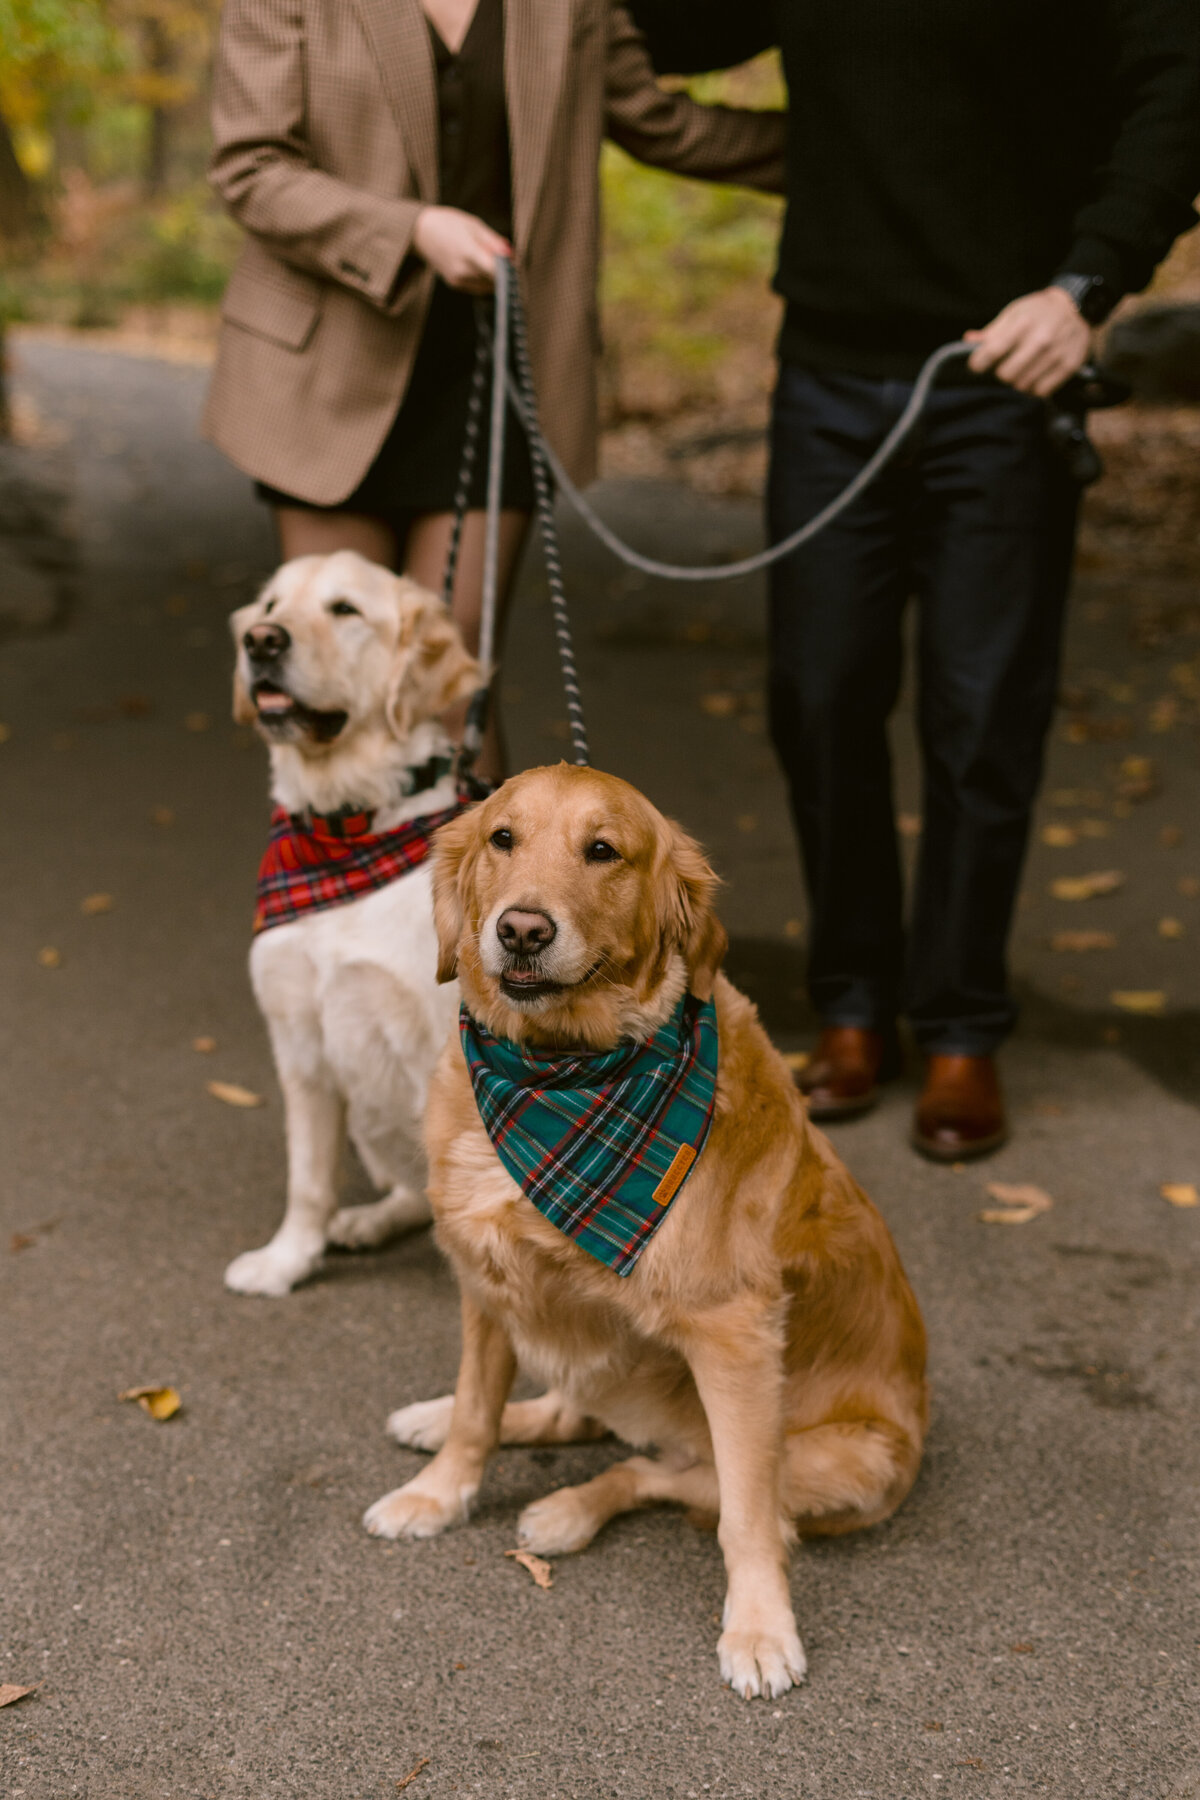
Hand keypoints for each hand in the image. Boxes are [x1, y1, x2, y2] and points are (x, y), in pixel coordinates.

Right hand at [412, 206, 511, 293]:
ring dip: (495, 277)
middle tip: (508, 258)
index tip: (516, 263)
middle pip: (494, 280)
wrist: (421, 232)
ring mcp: (458, 280)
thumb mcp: (474, 225)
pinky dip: (484, 279)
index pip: (497, 271)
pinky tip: (480, 265)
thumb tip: (511, 255)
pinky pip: (478, 287)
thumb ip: (493, 242)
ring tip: (492, 259)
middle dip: (504, 272)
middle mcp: (463, 271)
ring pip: (488, 286)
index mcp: (468, 252)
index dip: (510, 270)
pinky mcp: (455, 285)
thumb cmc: (449, 223)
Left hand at [964, 287, 1091, 396]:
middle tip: (1004, 365)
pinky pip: (1041, 391)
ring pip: (1022, 385)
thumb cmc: (1038, 312)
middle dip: (1000, 373)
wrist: (1076, 307)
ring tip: (1021, 369)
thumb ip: (992, 331)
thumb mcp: (1014, 313)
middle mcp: (1042, 339)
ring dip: (1017, 381)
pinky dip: (1034, 387)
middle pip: (1006, 374)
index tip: (977, 365)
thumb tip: (969, 341)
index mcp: (1024, 323)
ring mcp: (1057, 354)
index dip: (978, 363)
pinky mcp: (1069, 366)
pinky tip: (1035, 375)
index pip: (993, 351)